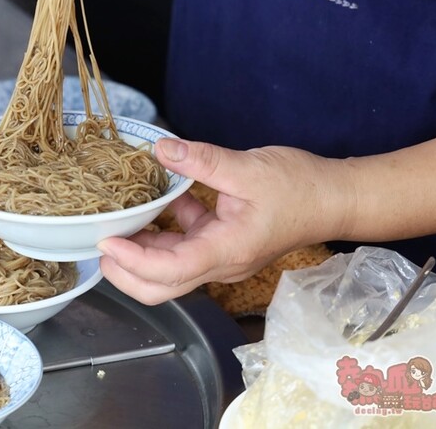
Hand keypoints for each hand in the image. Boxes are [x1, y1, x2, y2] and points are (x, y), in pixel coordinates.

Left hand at [97, 137, 352, 304]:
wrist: (334, 198)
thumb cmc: (300, 187)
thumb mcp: (247, 167)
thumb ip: (201, 160)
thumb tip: (161, 148)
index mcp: (227, 250)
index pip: (169, 271)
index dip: (133, 261)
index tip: (106, 243)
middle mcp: (220, 262)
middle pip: (162, 287)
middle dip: (125, 273)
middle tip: (100, 245)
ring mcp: (220, 255)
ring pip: (169, 268)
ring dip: (140, 251)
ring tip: (116, 224)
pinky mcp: (222, 242)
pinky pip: (184, 244)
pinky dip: (165, 229)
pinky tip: (156, 202)